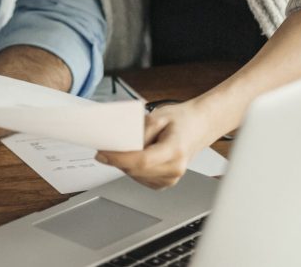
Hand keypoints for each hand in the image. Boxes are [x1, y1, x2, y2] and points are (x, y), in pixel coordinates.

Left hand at [95, 100, 213, 188]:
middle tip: (104, 147)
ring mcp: (171, 179)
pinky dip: (132, 168)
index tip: (102, 153)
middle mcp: (175, 169)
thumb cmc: (181, 120)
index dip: (119, 158)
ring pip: (136, 176)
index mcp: (175, 151)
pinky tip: (132, 156)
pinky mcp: (165, 183)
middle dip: (116, 160)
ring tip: (122, 147)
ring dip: (123, 164)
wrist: (198, 126)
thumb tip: (120, 143)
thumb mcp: (157, 116)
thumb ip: (138, 131)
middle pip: (136, 170)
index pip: (142, 161)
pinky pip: (141, 178)